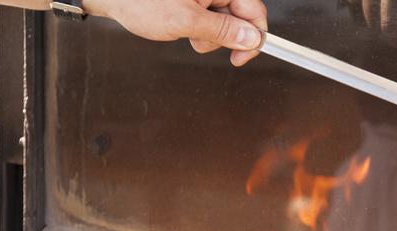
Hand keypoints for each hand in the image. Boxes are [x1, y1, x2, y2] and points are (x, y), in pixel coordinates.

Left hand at [84, 0, 267, 66]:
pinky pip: (209, 17)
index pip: (255, 11)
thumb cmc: (141, 0)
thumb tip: (252, 39)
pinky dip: (198, 28)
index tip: (241, 58)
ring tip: (185, 33)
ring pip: (223, 20)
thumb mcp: (186, 21)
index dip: (253, 38)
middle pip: (240, 16)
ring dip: (209, 35)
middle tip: (199, 41)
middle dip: (224, 36)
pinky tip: (181, 27)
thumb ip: (223, 31)